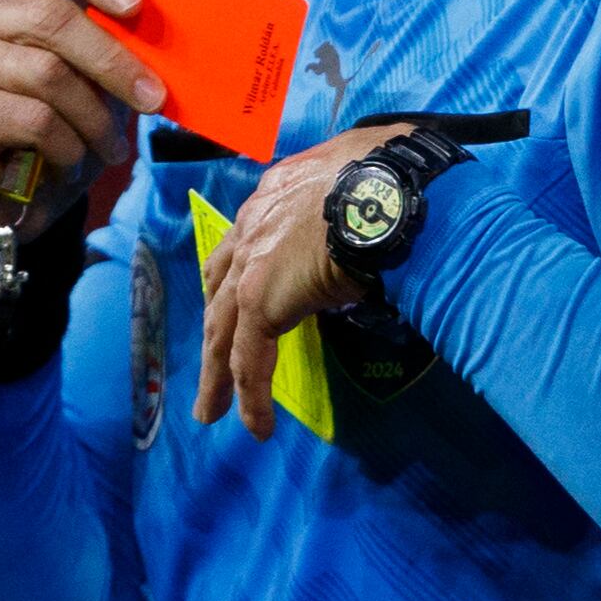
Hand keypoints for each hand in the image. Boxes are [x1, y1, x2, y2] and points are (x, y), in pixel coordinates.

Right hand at [0, 0, 169, 243]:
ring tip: (108, 147)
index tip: (136, 6)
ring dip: (93, 119)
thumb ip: (114, 48)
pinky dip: (66, 146)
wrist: (10, 196)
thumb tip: (162, 38)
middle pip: (54, 19)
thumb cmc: (60, 126)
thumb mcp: (94, 82)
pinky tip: (69, 160)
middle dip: (113, 62)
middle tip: (153, 98)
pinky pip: (33, 121)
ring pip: (48, 75)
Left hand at [192, 122, 399, 436]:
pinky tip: (258, 427)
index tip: (235, 300)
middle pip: (221, 289)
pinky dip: (252, 397)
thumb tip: (372, 212)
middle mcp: (253, 225)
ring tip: (210, 411)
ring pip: (223, 332)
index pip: (246, 241)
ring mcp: (252, 264)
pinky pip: (249, 360)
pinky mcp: (260, 301)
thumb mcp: (363, 173)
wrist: (387, 190)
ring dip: (217, 376)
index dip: (237, 274)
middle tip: (208, 364)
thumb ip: (351, 193)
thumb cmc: (392, 175)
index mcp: (276, 194)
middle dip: (214, 330)